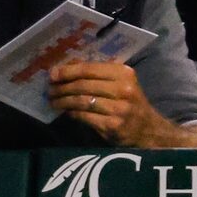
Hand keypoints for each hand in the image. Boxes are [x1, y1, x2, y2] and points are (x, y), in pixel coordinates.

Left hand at [49, 60, 168, 144]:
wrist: (147, 129)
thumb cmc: (129, 102)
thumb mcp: (120, 83)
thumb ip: (98, 75)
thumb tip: (65, 68)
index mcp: (124, 74)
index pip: (89, 69)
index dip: (67, 71)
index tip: (52, 75)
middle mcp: (123, 89)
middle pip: (82, 85)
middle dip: (62, 87)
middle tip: (49, 90)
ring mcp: (118, 108)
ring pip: (81, 101)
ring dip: (62, 101)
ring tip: (53, 101)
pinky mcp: (112, 125)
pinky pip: (84, 116)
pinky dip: (71, 113)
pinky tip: (65, 112)